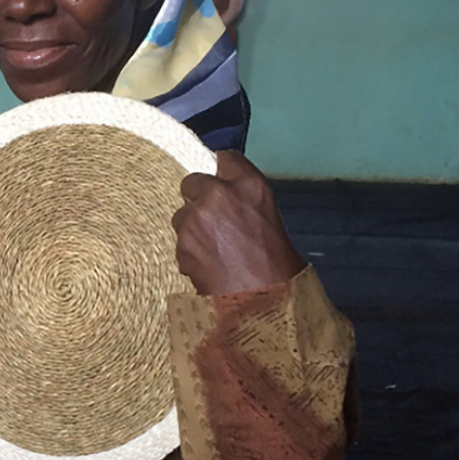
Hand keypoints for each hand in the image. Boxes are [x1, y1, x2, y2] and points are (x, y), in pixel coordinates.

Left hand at [172, 151, 304, 295]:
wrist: (263, 300)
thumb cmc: (277, 263)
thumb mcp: (269, 218)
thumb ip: (243, 201)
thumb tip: (225, 198)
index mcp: (250, 186)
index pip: (226, 159)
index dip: (222, 173)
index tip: (220, 183)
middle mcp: (219, 194)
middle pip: (192, 182)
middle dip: (198, 199)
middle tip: (212, 221)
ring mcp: (196, 217)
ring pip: (181, 214)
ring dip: (191, 228)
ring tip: (214, 250)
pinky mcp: (182, 242)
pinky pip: (180, 241)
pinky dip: (190, 252)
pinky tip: (209, 266)